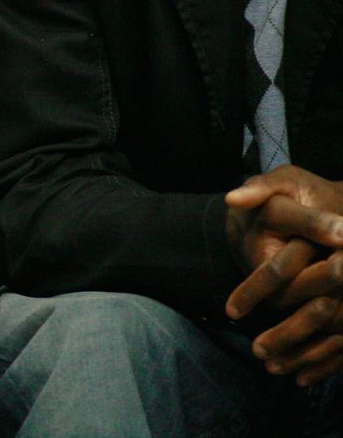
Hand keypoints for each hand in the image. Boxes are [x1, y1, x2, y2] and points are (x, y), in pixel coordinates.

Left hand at [223, 169, 342, 385]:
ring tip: (270, 367)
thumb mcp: (284, 182)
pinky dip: (325, 363)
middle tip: (254, 350)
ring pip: (336, 332)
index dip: (257, 288)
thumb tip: (230, 199)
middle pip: (319, 309)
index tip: (230, 310)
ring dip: (304, 354)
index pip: (289, 269)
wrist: (338, 206)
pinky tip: (300, 379)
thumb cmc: (302, 194)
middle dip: (287, 333)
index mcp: (335, 238)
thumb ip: (259, 189)